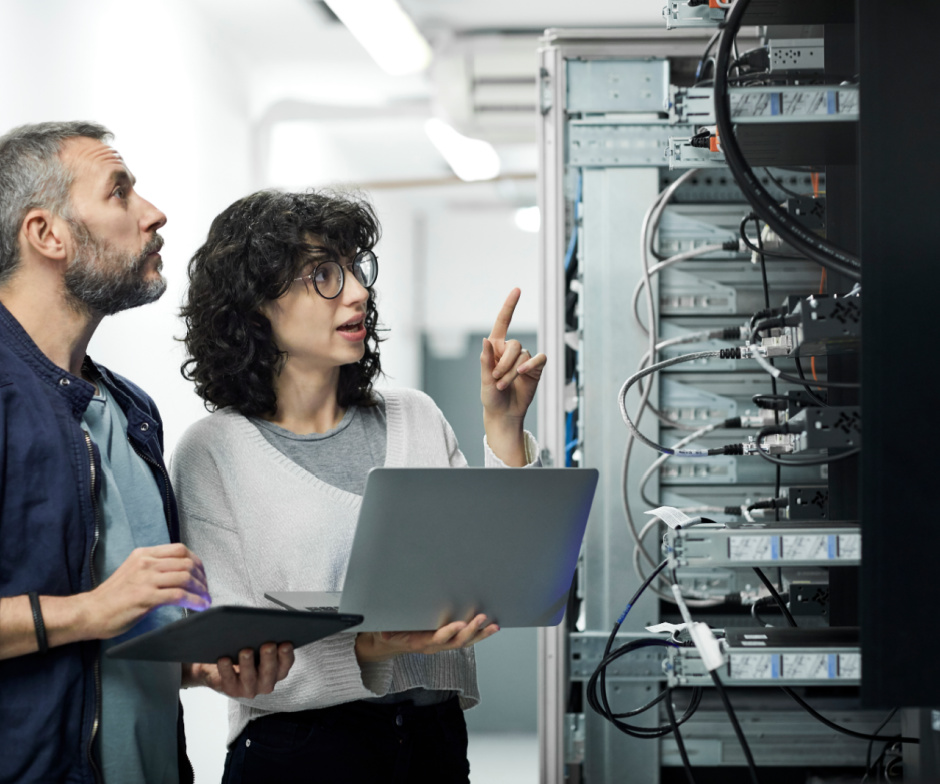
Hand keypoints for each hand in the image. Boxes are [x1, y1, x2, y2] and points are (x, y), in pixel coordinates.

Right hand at [82, 543, 210, 639]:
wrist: (89, 612)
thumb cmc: (112, 597)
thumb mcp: (133, 572)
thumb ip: (154, 568)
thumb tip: (179, 573)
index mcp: (144, 554)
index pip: (180, 549)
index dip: (196, 562)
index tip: (202, 575)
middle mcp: (146, 562)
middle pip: (186, 562)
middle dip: (202, 577)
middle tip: (206, 590)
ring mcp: (146, 578)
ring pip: (185, 577)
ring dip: (201, 590)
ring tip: (206, 600)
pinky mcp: (146, 596)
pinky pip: (179, 595)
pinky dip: (194, 601)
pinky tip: (200, 607)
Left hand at [184, 642, 294, 697]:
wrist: (224, 666)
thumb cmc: (247, 650)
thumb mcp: (259, 643)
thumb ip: (264, 635)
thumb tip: (264, 623)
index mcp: (278, 669)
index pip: (286, 663)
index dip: (287, 654)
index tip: (286, 643)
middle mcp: (266, 682)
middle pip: (269, 671)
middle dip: (269, 658)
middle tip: (268, 645)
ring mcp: (249, 688)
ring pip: (249, 678)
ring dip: (248, 665)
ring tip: (246, 651)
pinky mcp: (231, 689)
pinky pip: (228, 680)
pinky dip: (226, 669)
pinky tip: (224, 658)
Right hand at [355, 614, 498, 663]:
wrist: (389, 644)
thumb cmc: (388, 634)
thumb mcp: (382, 632)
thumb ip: (384, 632)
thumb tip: (384, 634)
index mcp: (420, 643)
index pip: (437, 639)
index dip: (449, 632)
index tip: (460, 624)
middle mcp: (434, 645)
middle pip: (456, 642)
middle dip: (471, 631)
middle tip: (482, 618)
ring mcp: (442, 644)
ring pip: (464, 641)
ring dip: (480, 634)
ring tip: (494, 625)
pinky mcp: (447, 640)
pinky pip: (465, 639)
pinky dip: (479, 633)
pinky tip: (490, 626)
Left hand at [480, 289, 546, 422]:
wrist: (504, 414)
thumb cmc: (491, 397)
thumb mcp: (484, 380)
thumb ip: (485, 360)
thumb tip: (485, 340)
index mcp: (495, 347)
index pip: (503, 322)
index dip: (510, 306)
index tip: (518, 289)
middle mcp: (510, 351)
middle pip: (514, 344)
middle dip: (505, 364)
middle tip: (497, 380)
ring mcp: (523, 360)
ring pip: (523, 355)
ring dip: (512, 372)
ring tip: (503, 386)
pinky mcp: (535, 369)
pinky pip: (539, 359)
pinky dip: (532, 365)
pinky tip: (523, 374)